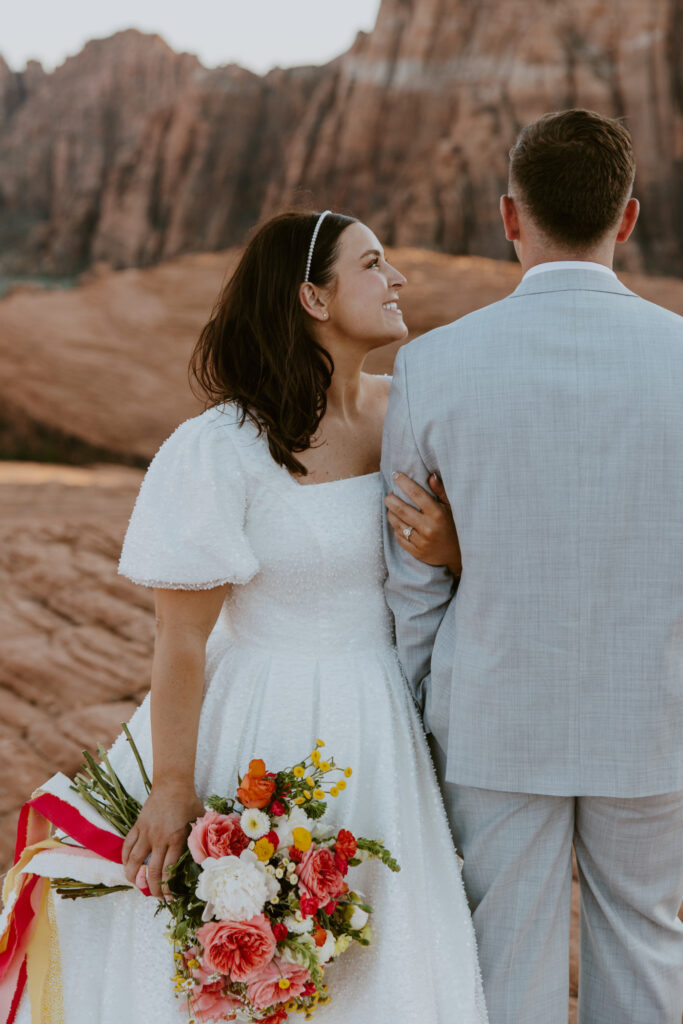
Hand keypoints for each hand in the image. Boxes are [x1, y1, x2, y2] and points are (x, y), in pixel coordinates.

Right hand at [121, 783, 204, 898]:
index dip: (168, 888)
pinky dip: (125, 859)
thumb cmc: (189, 803)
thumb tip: (201, 862)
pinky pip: (127, 846)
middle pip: (152, 871)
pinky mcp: (137, 826)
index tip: (170, 897)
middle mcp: (159, 838)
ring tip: (137, 886)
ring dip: (133, 877)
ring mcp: (146, 832)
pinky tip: (127, 867)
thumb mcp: (198, 822)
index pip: (169, 871)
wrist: (172, 784)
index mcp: (177, 839)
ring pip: (134, 861)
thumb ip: (197, 841)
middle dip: (154, 889)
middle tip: (157, 897)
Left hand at [385, 472, 461, 573]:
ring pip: (397, 523)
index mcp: (438, 514)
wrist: (458, 555)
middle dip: (390, 499)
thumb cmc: (454, 526)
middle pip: (401, 509)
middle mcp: (429, 528)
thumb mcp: (452, 508)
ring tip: (391, 507)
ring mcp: (422, 542)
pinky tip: (397, 522)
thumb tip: (431, 475)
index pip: (417, 494)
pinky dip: (396, 528)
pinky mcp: (417, 552)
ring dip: (390, 513)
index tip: (396, 475)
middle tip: (389, 494)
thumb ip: (441, 492)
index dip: (404, 483)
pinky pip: (399, 537)